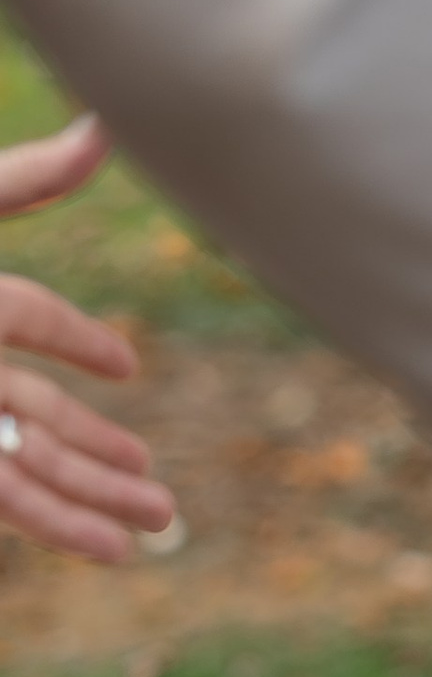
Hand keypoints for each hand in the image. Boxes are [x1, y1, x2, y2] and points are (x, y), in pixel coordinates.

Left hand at [0, 115, 175, 563]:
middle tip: (163, 496)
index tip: (126, 368)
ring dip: (93, 499)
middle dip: (102, 454)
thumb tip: (104, 130)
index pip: (32, 317)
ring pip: (29, 465)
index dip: (81, 341)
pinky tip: (92, 545)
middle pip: (40, 416)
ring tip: (153, 530)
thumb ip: (22, 182)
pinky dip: (50, 522)